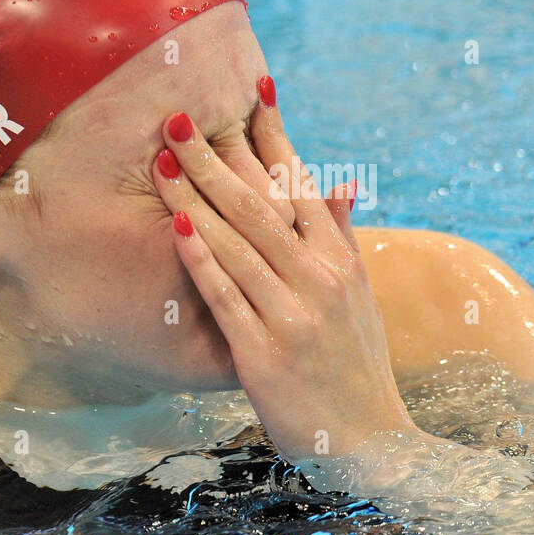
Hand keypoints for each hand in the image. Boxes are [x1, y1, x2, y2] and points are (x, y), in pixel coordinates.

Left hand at [151, 87, 418, 465]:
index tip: (251, 94)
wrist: (370, 441)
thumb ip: (342, 239)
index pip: (303, 185)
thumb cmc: (357, 363)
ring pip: (237, 242)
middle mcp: (321, 279)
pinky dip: (200, 257)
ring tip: (164, 160)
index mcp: (341, 260)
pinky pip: (225, 295)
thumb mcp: (360, 296)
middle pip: (260, 205)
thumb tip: (340, 184)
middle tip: (179, 120)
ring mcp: (293, 315)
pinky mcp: (264, 352)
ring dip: (197, 196)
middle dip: (216, 159)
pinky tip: (175, 224)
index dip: (275, 138)